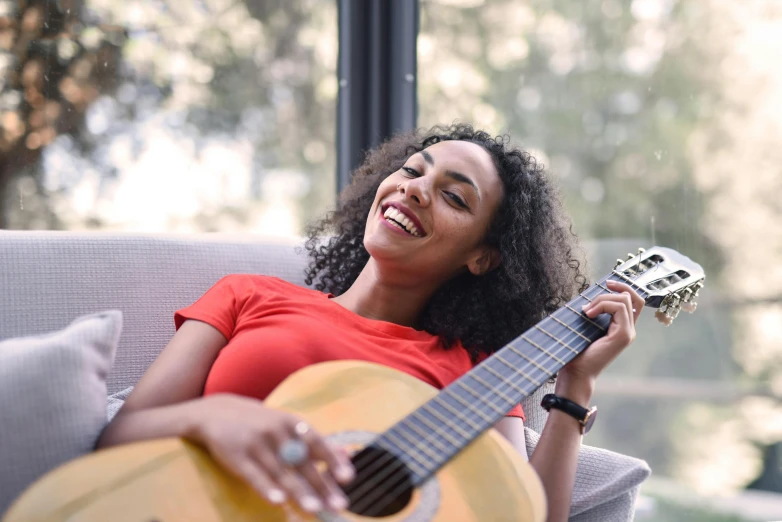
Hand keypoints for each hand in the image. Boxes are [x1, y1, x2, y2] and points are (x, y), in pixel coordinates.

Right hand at [189, 394, 354, 513]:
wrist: (216, 412)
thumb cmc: (260, 423)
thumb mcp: (287, 425)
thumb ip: (314, 441)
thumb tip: (346, 455)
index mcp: (292, 423)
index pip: (317, 443)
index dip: (333, 460)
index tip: (348, 477)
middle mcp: (277, 432)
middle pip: (303, 462)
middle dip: (322, 485)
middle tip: (338, 505)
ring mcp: (257, 444)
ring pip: (282, 472)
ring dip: (300, 492)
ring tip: (315, 509)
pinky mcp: (237, 457)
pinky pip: (255, 476)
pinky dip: (267, 488)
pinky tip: (279, 502)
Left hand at [557, 281, 643, 398]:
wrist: (576, 371)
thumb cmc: (577, 351)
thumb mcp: (586, 326)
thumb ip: (595, 312)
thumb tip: (590, 294)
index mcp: (621, 327)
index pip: (634, 301)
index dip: (624, 287)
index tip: (607, 283)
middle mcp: (629, 330)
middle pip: (630, 297)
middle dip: (610, 291)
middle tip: (591, 298)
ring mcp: (628, 332)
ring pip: (623, 300)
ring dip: (602, 299)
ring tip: (586, 312)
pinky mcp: (624, 335)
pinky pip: (619, 308)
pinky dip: (602, 305)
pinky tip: (588, 314)